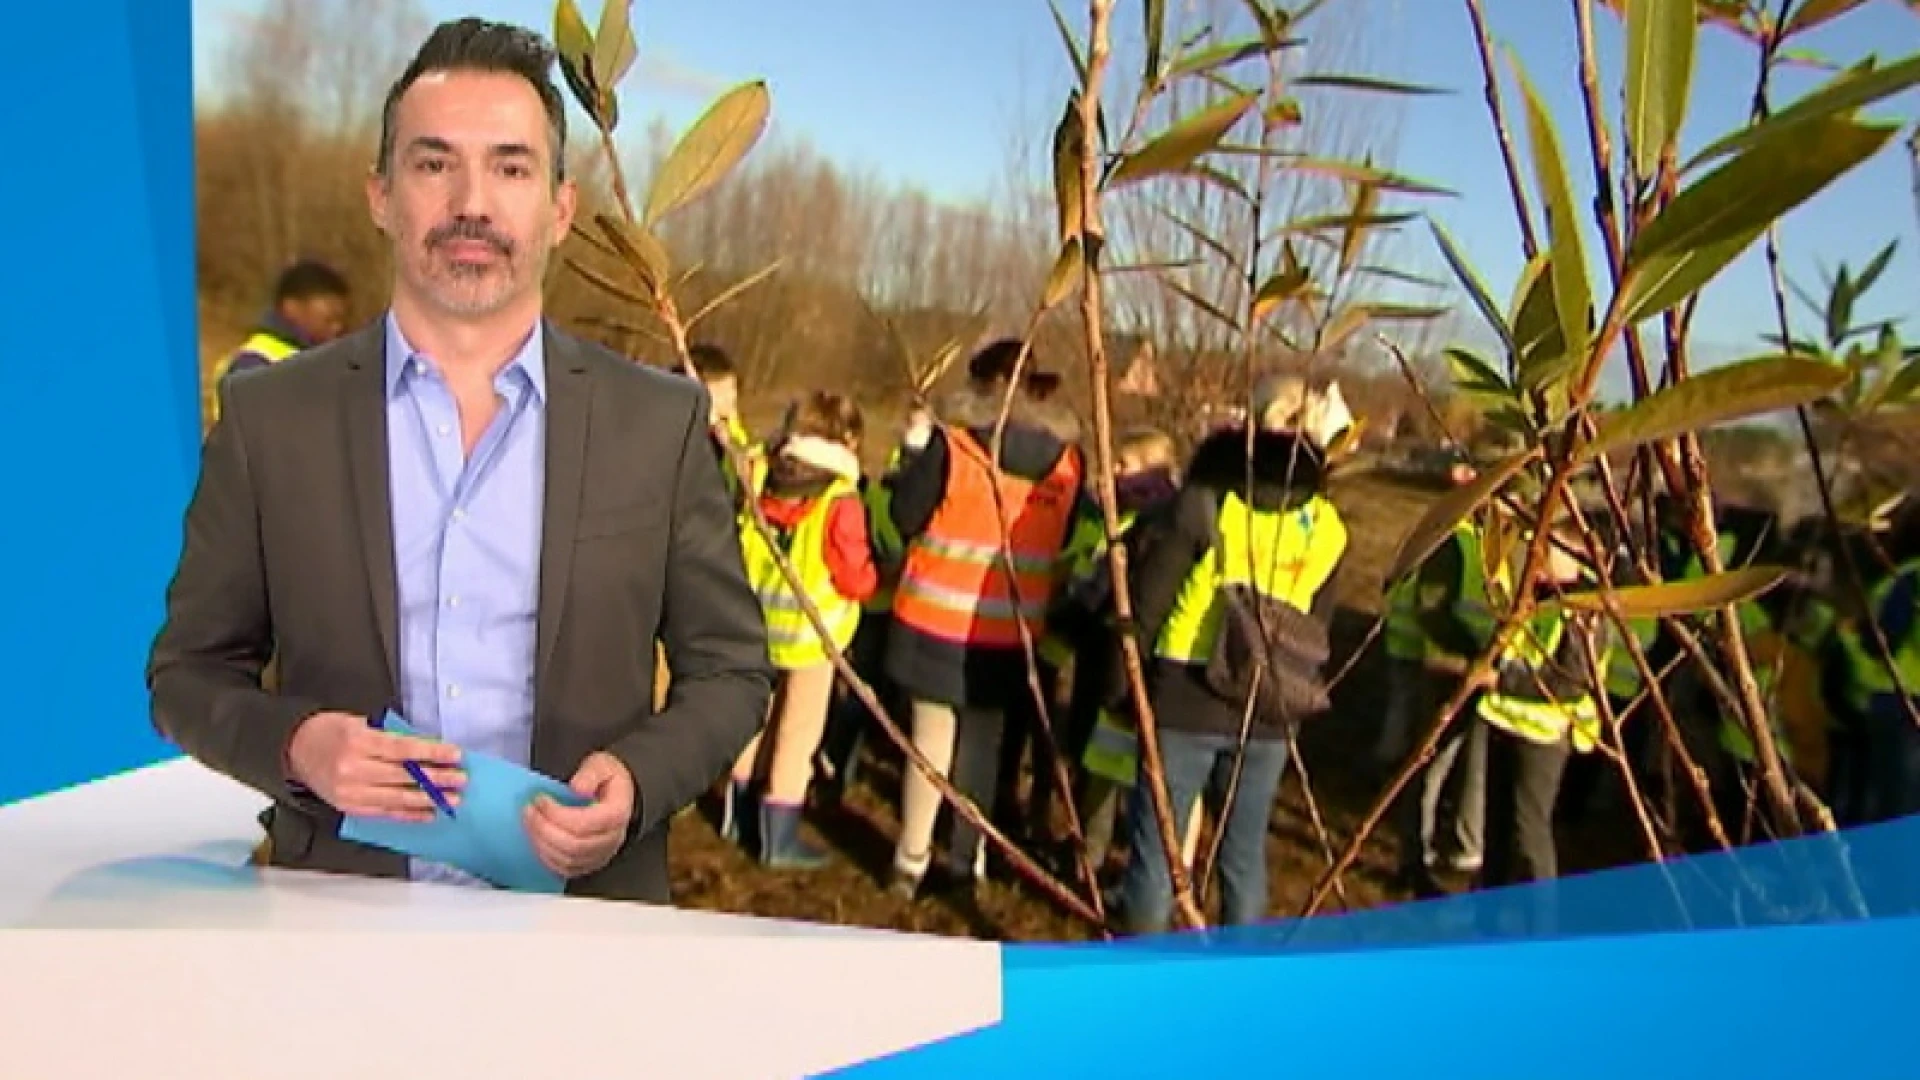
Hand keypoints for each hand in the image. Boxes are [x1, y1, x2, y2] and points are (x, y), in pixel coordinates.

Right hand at [285, 711, 464, 821]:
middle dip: (437, 778)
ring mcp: (350, 791)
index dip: (432, 753)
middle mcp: (353, 768)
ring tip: (452, 799)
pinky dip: (409, 814)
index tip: (456, 755)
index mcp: (358, 741)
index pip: (404, 749)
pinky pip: (385, 812)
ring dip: (429, 799)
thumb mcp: (359, 722)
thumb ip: (390, 737)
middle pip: (404, 776)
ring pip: (397, 798)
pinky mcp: (349, 806)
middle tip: (461, 779)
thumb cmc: (328, 731)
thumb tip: (426, 749)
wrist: (293, 749)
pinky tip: (429, 812)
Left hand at [524, 752, 634, 879]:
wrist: (618, 795)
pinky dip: (547, 857)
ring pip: (568, 860)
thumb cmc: (608, 780)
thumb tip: (577, 788)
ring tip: (529, 822)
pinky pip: (565, 870)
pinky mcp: (590, 863)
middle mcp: (612, 839)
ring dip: (542, 843)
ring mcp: (601, 854)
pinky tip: (537, 839)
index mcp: (616, 814)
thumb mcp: (601, 765)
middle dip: (544, 829)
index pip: (584, 823)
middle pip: (574, 845)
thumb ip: (590, 774)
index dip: (556, 814)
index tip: (540, 799)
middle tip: (528, 811)